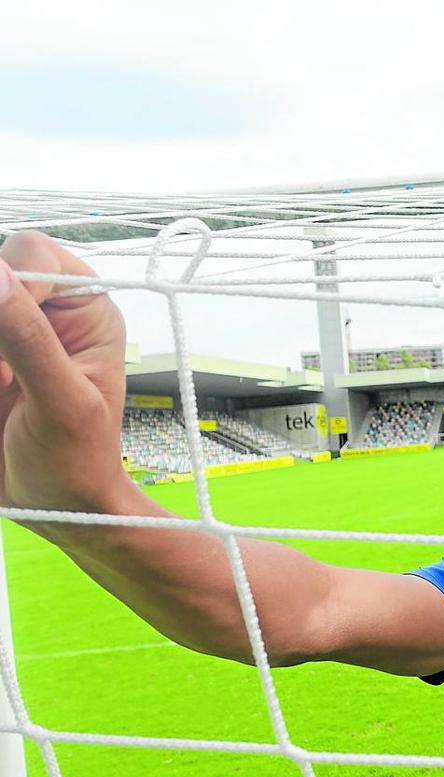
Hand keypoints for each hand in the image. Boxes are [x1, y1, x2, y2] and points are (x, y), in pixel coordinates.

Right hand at [0, 231, 127, 513]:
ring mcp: (8, 334)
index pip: (31, 253)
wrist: (56, 508)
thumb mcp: (60, 402)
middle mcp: (45, 311)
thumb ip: (28, 338)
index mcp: (86, 310)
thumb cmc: (77, 462)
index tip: (5, 351)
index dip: (6, 282)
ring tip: (2, 392)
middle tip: (2, 379)